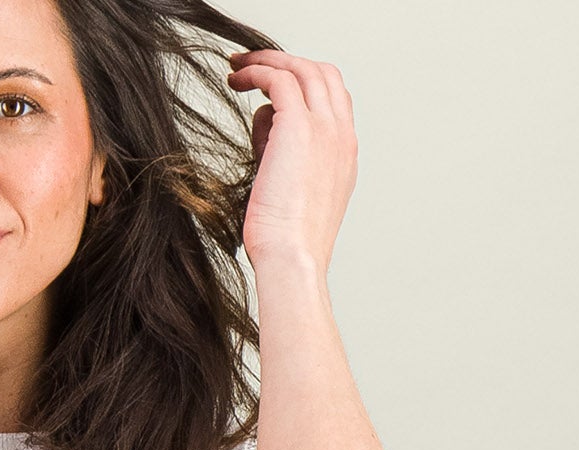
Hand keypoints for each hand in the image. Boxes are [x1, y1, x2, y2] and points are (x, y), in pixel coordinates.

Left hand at [224, 50, 355, 276]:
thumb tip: (261, 117)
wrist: (292, 258)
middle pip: (322, 74)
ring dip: (267, 61)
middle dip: (286, 62)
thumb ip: (280, 148)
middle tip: (251, 64)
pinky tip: (235, 80)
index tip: (270, 84)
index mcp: (344, 153)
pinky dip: (256, 71)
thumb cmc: (285, 238)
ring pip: (303, 69)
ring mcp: (325, 129)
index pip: (332, 98)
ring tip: (237, 68)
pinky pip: (279, 80)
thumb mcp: (287, 186)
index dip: (302, 83)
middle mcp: (341, 136)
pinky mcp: (299, 127)